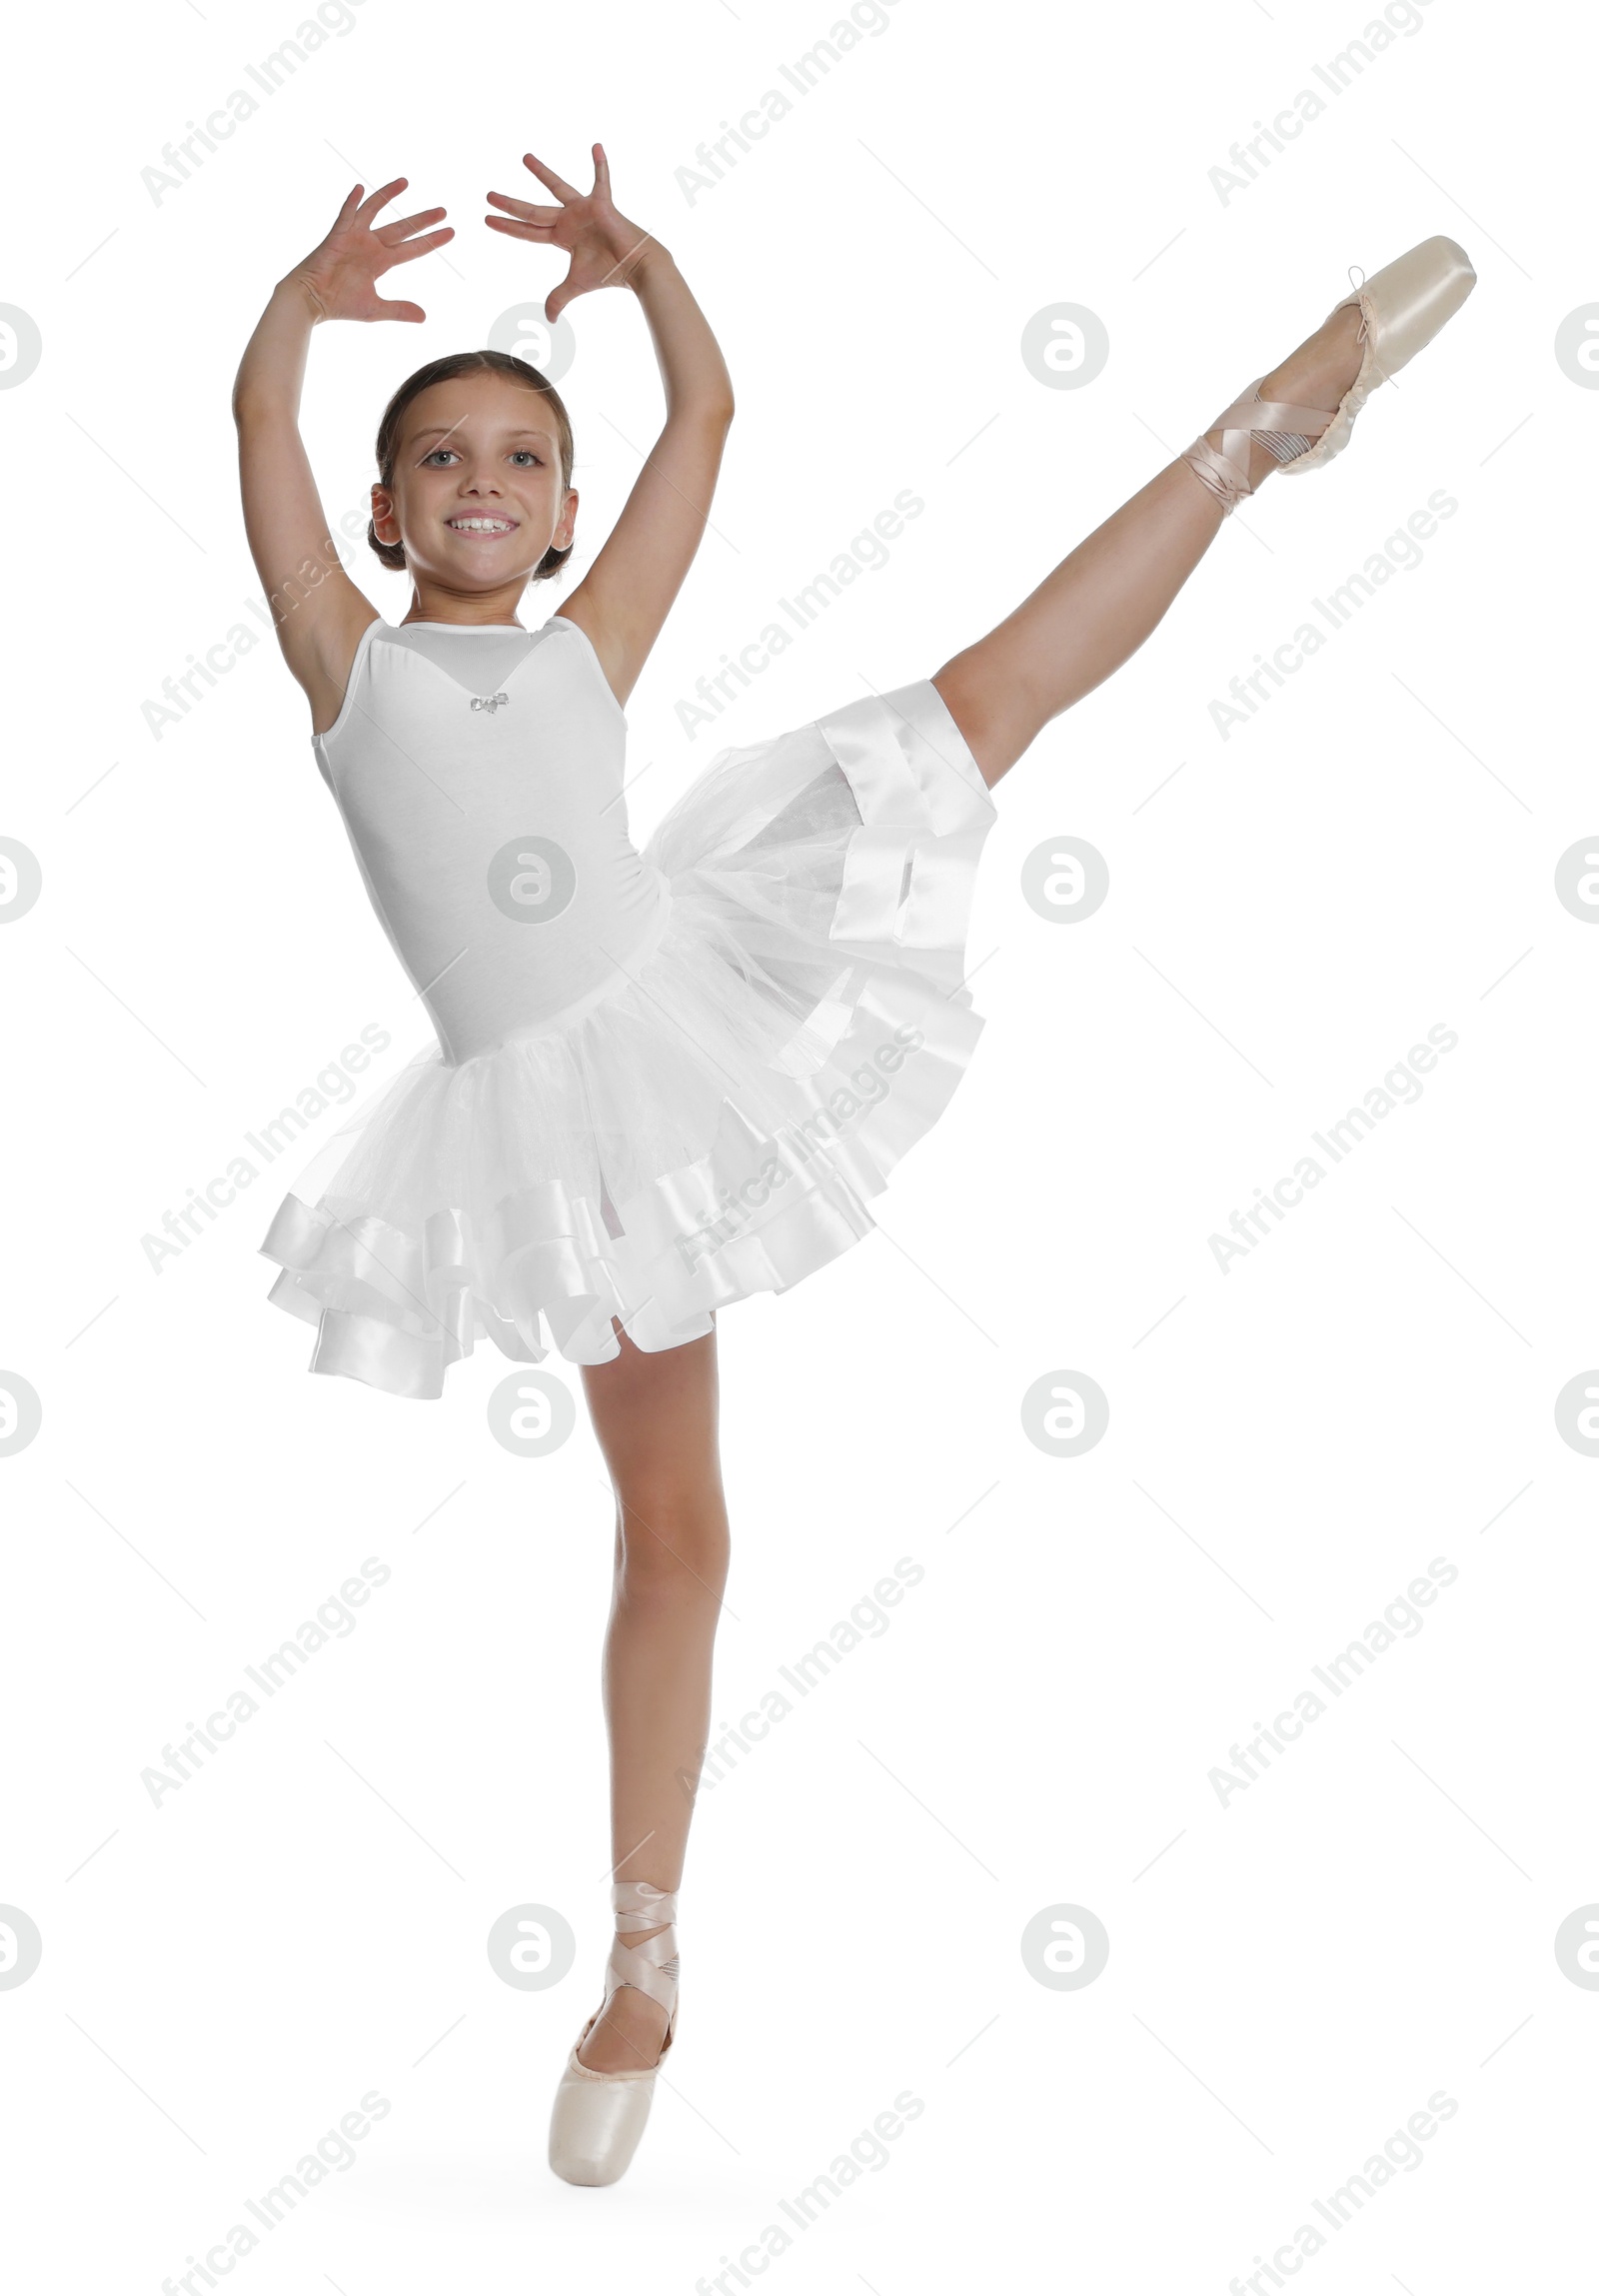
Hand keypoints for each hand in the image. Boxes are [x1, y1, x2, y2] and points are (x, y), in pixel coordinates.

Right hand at [291, 179, 453, 323]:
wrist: (312, 301)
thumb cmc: (340, 304)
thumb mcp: (376, 309)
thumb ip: (400, 310)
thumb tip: (425, 317)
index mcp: (380, 261)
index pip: (412, 249)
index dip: (431, 241)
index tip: (450, 232)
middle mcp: (370, 245)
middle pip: (401, 228)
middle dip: (422, 219)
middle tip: (443, 210)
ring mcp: (354, 237)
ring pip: (375, 210)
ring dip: (388, 195)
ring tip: (405, 182)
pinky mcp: (336, 235)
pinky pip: (345, 215)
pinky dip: (352, 202)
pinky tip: (360, 188)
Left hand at [485, 145, 657, 321]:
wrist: (634, 267)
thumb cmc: (608, 273)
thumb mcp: (576, 286)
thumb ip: (559, 298)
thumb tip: (549, 319)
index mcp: (561, 236)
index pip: (528, 231)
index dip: (508, 227)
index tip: (487, 219)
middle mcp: (568, 219)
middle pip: (532, 211)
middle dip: (510, 203)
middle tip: (488, 194)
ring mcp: (583, 209)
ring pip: (556, 188)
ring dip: (541, 173)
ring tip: (524, 157)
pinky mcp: (601, 203)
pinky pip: (601, 180)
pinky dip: (601, 164)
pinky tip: (596, 146)